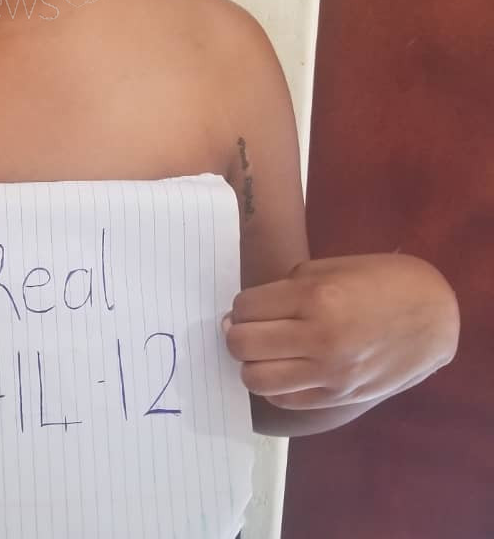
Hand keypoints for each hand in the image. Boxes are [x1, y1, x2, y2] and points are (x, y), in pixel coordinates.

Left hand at [223, 253, 458, 409]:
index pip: (245, 308)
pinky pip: (285, 400)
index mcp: (314, 297)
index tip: (249, 307)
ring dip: (250, 364)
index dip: (240, 307)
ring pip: (256, 379)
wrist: (432, 315)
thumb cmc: (377, 280)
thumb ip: (284, 289)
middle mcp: (319, 338)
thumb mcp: (327, 269)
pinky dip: (274, 386)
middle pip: (242, 345)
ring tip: (263, 352)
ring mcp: (330, 373)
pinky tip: (284, 369)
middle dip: (236, 334)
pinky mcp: (340, 397)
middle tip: (247, 328)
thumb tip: (245, 313)